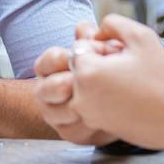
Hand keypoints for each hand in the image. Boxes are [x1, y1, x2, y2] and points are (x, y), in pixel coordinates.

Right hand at [33, 29, 120, 146]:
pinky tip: (102, 117)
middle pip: (44, 90)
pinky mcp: (70, 134)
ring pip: (55, 114)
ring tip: (95, 101)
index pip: (45, 62)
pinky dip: (88, 125)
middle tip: (78, 82)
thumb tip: (83, 29)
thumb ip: (89, 39)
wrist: (118, 101)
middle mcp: (47, 92)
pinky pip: (73, 132)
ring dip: (76, 106)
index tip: (76, 57)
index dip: (60, 59)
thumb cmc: (103, 73)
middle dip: (64, 85)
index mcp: (50, 69)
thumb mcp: (98, 52)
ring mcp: (56, 114)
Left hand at [67, 14, 163, 150]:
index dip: (103, 47)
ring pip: (84, 85)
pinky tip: (128, 98)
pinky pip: (92, 103)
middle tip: (127, 69)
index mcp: (87, 73)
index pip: (80, 47)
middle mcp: (81, 97)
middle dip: (99, 64)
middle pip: (80, 67)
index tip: (123, 56)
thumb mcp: (141, 35)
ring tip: (127, 83)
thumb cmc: (163, 76)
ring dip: (101, 81)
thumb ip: (112, 22)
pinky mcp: (98, 127)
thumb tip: (97, 32)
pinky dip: (105, 98)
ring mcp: (88, 115)